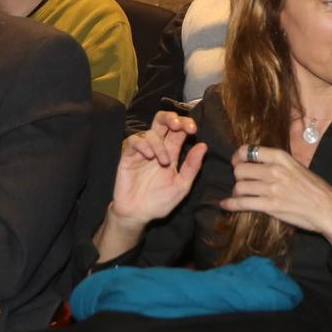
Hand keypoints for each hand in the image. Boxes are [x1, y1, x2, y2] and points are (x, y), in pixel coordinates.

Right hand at [109, 111, 205, 228]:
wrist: (139, 214)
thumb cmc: (160, 201)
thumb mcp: (181, 186)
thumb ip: (192, 167)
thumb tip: (203, 145)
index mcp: (171, 152)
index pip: (179, 130)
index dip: (186, 124)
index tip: (193, 130)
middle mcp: (157, 148)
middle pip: (162, 121)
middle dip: (171, 117)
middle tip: (178, 125)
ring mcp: (142, 151)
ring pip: (150, 132)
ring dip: (159, 143)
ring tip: (164, 161)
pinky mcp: (128, 156)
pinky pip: (133, 141)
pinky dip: (143, 145)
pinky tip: (149, 156)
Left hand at [221, 144, 331, 255]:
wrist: (327, 207)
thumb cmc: (314, 187)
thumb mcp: (296, 166)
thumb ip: (277, 163)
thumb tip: (258, 162)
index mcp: (281, 157)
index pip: (249, 151)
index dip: (238, 157)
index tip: (237, 162)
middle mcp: (274, 170)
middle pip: (240, 170)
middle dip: (238, 177)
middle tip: (241, 182)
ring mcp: (271, 188)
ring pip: (239, 187)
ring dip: (237, 192)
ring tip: (240, 195)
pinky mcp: (270, 206)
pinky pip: (242, 203)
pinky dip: (230, 204)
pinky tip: (225, 205)